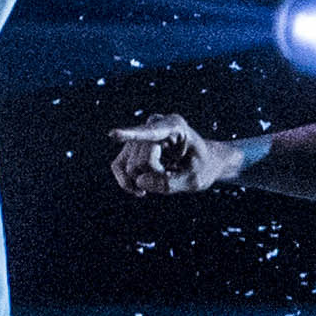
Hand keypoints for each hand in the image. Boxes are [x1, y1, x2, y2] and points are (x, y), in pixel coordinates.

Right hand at [110, 116, 242, 197]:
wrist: (202, 162)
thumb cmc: (202, 167)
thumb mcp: (194, 179)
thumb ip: (169, 184)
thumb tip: (139, 182)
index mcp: (175, 126)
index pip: (151, 133)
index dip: (131, 135)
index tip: (112, 135)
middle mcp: (153, 124)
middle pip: (141, 161)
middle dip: (157, 176)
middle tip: (176, 171)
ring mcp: (139, 135)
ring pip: (130, 167)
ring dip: (147, 180)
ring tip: (165, 173)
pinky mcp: (130, 147)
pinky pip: (118, 166)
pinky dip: (127, 182)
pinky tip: (141, 190)